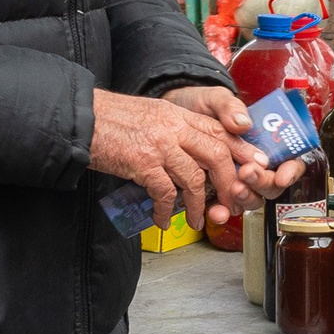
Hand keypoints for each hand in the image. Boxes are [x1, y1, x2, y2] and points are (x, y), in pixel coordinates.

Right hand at [90, 89, 241, 230]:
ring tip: (195, 220)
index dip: (241, 150)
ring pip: (194, 178)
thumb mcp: (151, 115)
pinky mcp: (142, 162)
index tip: (253, 166)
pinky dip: (166, 210)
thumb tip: (193, 154)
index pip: (219, 131)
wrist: (79, 118)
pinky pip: (165, 192)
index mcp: (177, 114)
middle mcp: (173, 127)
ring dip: (198, 204)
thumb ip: (174, 128)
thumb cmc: (111, 120)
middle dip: (229, 182)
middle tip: (232, 202)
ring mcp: (159, 144)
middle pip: (217, 154)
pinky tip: (162, 219)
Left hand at [160, 84, 310, 207]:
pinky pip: (224, 207)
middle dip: (262, 182)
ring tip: (232, 190)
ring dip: (245, 198)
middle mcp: (255, 164)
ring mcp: (236, 179)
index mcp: (264, 142)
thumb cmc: (199, 106)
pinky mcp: (215, 190)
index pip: (290, 160)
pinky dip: (220, 211)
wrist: (170, 116)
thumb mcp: (215, 99)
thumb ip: (229, 107)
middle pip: (272, 184)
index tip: (281, 176)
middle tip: (246, 174)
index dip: (290, 171)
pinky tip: (211, 210)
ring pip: (252, 199)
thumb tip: (243, 123)